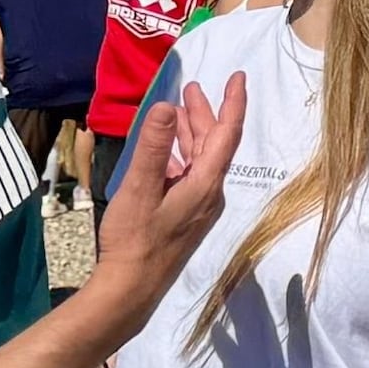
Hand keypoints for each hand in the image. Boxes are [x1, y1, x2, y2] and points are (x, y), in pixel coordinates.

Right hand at [89, 77, 249, 313]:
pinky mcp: (186, 218)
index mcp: (205, 185)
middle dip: (204, 114)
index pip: (227, 134)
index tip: (237, 76)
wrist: (131, 291)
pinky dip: (180, 156)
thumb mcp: (139, 189)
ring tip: (173, 112)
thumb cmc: (135, 240)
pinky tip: (163, 153)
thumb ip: (153, 147)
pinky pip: (190, 176)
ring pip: (201, 161)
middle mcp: (210, 195)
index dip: (233, 102)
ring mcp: (199, 208)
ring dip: (190, 134)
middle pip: (214, 145)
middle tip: (190, 87)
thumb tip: (165, 106)